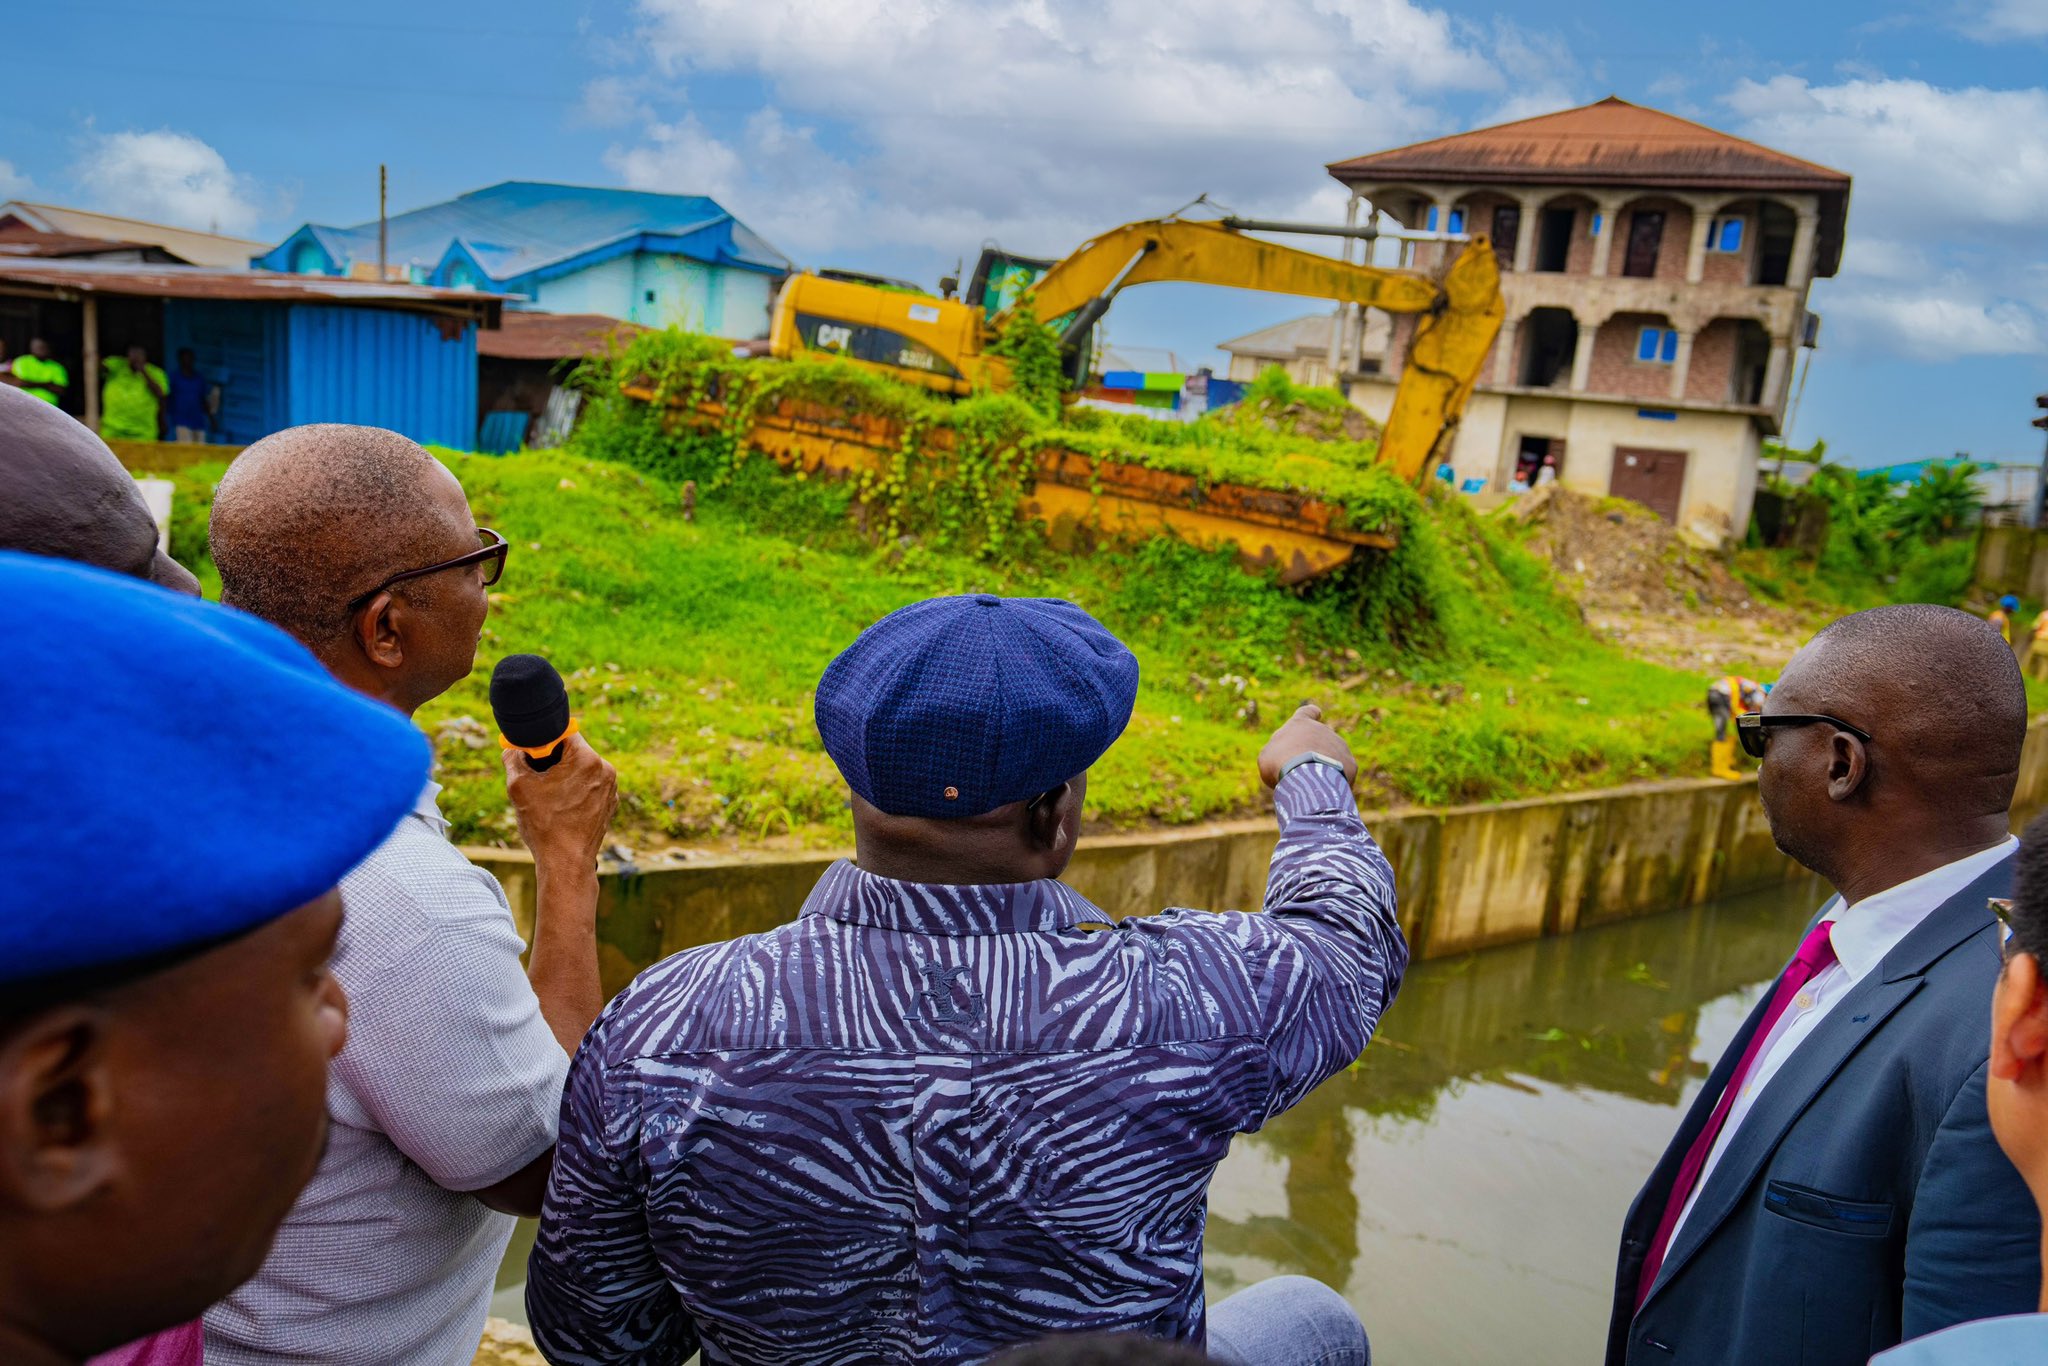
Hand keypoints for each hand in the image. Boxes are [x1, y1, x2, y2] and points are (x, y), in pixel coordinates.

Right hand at [502, 732, 618, 867]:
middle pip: (573, 752)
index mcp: (587, 759)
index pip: (563, 733)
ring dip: (564, 776)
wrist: (566, 863)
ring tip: (548, 797)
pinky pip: (590, 786)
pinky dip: (575, 791)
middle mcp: (605, 769)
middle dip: (553, 761)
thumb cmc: (544, 825)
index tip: (532, 754)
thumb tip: (512, 748)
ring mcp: (611, 787)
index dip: (543, 741)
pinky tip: (561, 808)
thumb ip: (514, 759)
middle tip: (536, 778)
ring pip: (581, 770)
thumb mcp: (519, 786)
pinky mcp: (610, 803)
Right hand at [1257, 703, 1357, 787]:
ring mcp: (1340, 745)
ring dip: (1324, 768)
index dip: (1311, 714)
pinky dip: (1334, 782)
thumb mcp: (1268, 757)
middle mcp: (1323, 730)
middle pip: (1320, 739)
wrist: (1307, 776)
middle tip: (1302, 773)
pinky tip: (1325, 791)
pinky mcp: (1350, 763)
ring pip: (1332, 757)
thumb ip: (1277, 754)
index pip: (1308, 712)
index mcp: (1300, 723)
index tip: (1315, 715)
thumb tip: (1284, 763)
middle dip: (1313, 754)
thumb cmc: (1280, 762)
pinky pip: (1342, 773)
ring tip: (1313, 785)